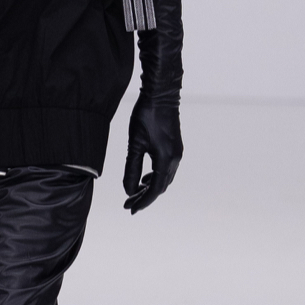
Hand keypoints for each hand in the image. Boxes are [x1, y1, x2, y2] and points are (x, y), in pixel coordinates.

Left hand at [123, 99, 181, 213]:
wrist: (161, 95)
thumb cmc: (147, 116)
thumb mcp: (135, 144)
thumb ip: (132, 169)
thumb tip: (129, 190)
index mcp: (166, 160)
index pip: (155, 190)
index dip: (142, 201)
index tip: (130, 209)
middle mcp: (175, 159)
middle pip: (160, 187)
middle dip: (144, 197)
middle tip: (128, 204)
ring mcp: (176, 153)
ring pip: (164, 179)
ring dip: (149, 188)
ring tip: (134, 193)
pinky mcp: (174, 147)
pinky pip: (166, 169)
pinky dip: (154, 177)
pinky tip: (144, 178)